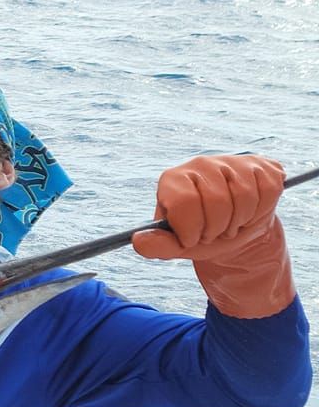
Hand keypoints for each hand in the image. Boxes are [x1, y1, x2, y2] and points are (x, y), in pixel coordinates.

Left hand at [133, 154, 295, 318]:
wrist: (234, 230)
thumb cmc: (200, 234)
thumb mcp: (178, 244)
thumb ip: (157, 245)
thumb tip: (138, 241)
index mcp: (172, 179)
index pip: (184, 202)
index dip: (192, 229)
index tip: (192, 238)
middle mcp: (198, 164)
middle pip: (217, 200)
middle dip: (217, 228)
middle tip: (214, 232)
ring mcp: (230, 161)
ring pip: (244, 196)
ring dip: (239, 221)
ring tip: (230, 223)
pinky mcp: (259, 165)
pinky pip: (268, 190)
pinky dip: (260, 210)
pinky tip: (249, 211)